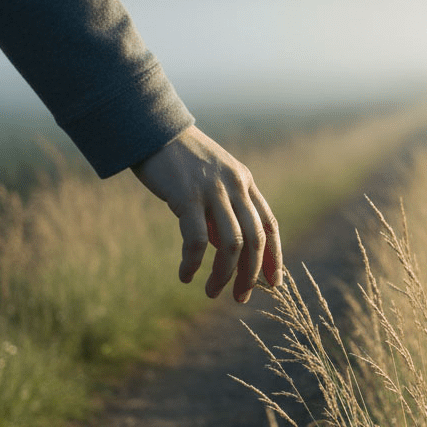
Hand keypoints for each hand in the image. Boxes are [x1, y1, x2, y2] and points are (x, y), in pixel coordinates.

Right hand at [131, 125, 281, 301]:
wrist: (151, 129)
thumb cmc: (179, 160)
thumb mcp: (212, 181)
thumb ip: (224, 211)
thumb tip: (228, 250)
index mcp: (245, 182)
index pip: (270, 225)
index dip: (275, 257)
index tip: (274, 283)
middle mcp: (235, 186)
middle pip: (255, 240)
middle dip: (251, 275)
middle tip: (240, 298)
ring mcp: (212, 190)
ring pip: (231, 244)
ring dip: (223, 275)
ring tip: (211, 292)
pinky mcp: (186, 195)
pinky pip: (196, 240)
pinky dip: (193, 262)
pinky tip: (186, 275)